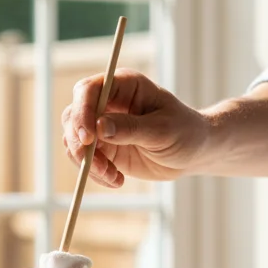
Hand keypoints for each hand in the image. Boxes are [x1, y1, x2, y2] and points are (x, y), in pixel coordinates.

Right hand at [60, 69, 210, 187]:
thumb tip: (100, 127)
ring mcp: (103, 125)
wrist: (194, 152)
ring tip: (113, 176)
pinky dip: (95, 172)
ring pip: (74, 140)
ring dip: (87, 162)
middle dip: (80, 143)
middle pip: (73, 115)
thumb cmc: (186, 132)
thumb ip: (132, 128)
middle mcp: (108, 102)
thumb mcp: (163, 130)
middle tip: (101, 166)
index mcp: (124, 86)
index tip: (88, 139)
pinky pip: (86, 159)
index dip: (82, 112)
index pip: (88, 90)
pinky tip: (117, 180)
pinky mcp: (104, 147)